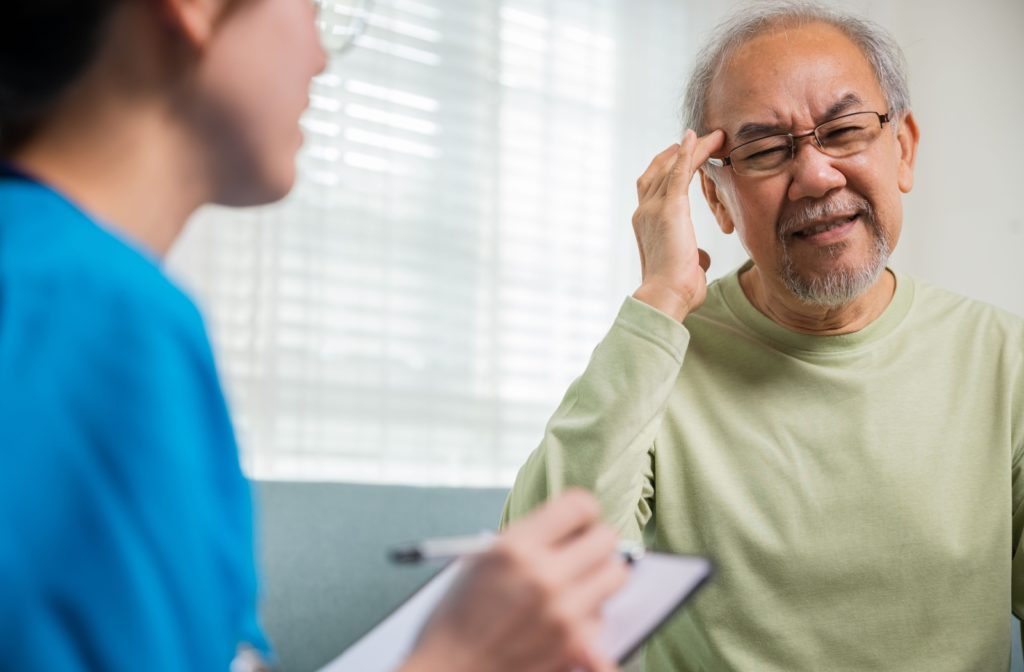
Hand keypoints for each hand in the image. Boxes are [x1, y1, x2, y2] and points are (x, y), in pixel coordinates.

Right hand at [400, 490, 627, 671]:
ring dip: (599, 578)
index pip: (579, 506)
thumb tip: (567, 531)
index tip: (579, 522)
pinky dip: (589, 618)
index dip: (582, 512)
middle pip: (606, 539)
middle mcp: (543, 576)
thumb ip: (526, 541)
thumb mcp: (481, 562)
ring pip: (616, 576)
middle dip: (595, 543)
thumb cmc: (457, 619)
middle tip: (582, 552)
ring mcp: (564, 613)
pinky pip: (603, 617)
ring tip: (575, 586)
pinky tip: (567, 619)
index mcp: (515, 547)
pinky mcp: (576, 645)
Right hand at [631, 129, 724, 320]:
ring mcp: (653, 208)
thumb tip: (700, 258)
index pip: (651, 189)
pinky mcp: (669, 208)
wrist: (664, 296)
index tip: (679, 158)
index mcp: (645, 226)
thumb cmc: (675, 291)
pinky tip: (697, 138)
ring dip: (691, 149)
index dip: (664, 171)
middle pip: (657, 172)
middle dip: (675, 154)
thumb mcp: (683, 269)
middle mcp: (644, 212)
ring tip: (712, 136)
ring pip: (671, 168)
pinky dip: (688, 153)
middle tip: (694, 140)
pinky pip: (679, 172)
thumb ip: (690, 258)